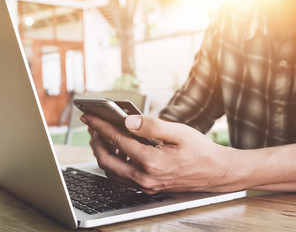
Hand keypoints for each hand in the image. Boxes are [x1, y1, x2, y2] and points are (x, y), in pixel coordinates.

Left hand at [81, 114, 244, 193]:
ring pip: (112, 172)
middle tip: (93, 127)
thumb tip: (128, 121)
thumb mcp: (179, 132)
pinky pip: (122, 178)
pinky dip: (114, 164)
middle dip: (95, 141)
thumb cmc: (200, 151)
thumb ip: (151, 126)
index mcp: (151, 161)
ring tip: (102, 137)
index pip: (116, 141)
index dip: (100, 126)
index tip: (89, 117)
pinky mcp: (148, 188)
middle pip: (107, 160)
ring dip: (103, 153)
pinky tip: (117, 152)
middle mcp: (145, 177)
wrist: (217, 173)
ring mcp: (146, 186)